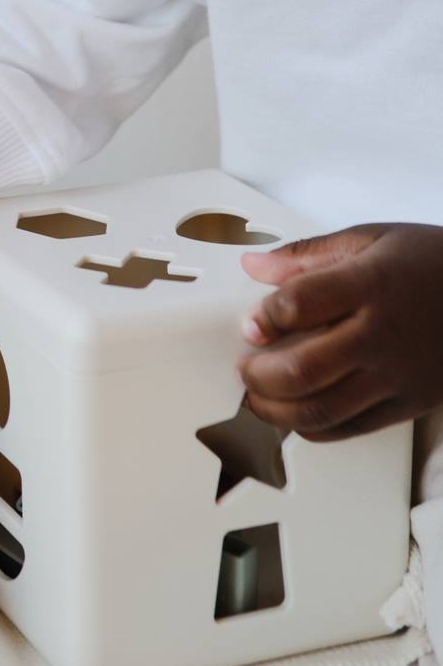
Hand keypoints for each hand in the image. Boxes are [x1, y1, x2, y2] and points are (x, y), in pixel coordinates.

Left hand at [239, 222, 442, 439]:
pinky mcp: (408, 404)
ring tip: (257, 397)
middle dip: (258, 375)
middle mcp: (382, 334)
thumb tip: (254, 265)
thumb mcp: (370, 238)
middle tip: (242, 368)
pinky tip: (296, 414)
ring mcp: (396, 375)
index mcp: (370, 283)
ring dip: (276, 410)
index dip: (264, 318)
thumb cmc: (433, 262)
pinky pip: (351, 428)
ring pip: (322, 409)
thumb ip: (306, 254)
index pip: (299, 304)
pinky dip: (313, 427)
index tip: (249, 324)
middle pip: (303, 369)